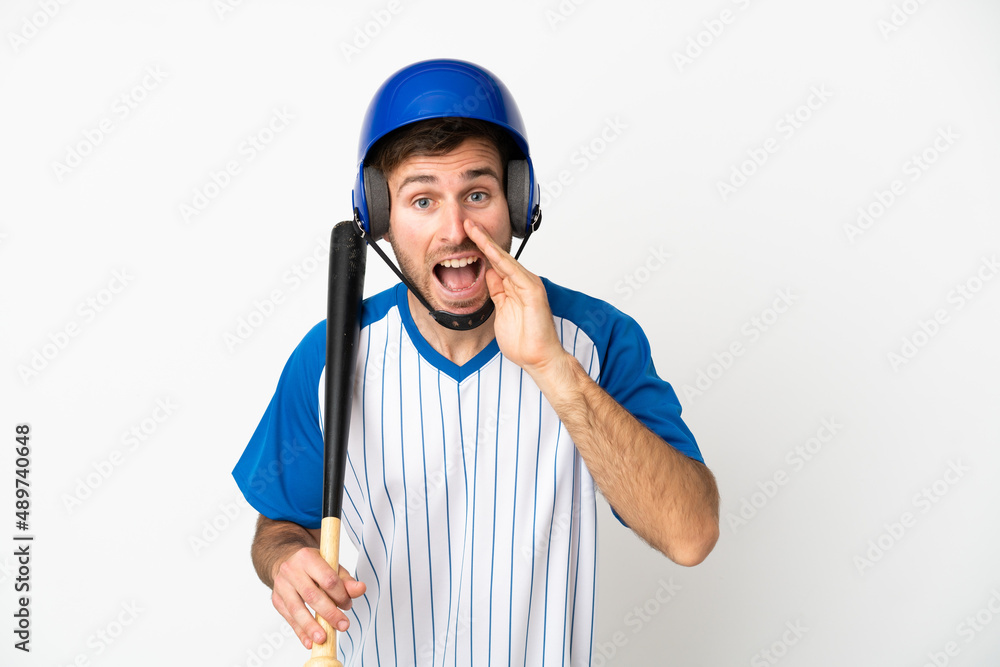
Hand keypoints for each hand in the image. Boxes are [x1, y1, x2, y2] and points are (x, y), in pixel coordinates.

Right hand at [270, 547, 366, 648]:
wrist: (288, 562)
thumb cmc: (313, 566)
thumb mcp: (331, 567)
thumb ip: (347, 581)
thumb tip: (360, 589)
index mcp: (308, 557)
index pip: (327, 579)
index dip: (340, 595)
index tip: (348, 605)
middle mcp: (291, 570)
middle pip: (312, 595)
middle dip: (329, 613)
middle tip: (342, 625)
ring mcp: (282, 586)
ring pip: (297, 609)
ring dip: (311, 627)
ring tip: (323, 638)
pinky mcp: (277, 600)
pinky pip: (289, 618)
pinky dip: (300, 632)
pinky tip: (309, 641)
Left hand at [464, 219, 565, 374]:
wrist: (539, 358)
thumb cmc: (523, 341)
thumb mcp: (500, 311)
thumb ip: (496, 292)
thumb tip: (488, 274)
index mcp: (514, 287)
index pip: (495, 263)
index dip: (481, 248)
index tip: (467, 235)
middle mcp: (522, 282)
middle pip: (499, 256)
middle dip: (482, 239)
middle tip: (467, 223)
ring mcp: (528, 284)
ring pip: (504, 259)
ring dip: (488, 243)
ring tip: (473, 229)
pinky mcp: (532, 290)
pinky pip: (513, 271)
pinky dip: (500, 259)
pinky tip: (487, 249)